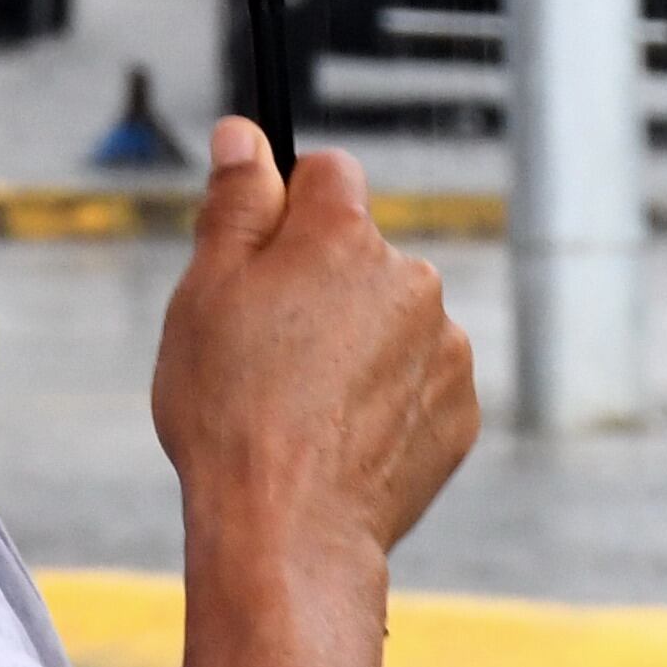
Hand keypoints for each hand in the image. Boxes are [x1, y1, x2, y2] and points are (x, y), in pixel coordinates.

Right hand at [154, 119, 478, 562]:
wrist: (287, 533)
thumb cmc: (231, 412)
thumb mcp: (205, 294)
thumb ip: (235, 203)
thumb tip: (244, 133)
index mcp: (345, 236)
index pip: (328, 174)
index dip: (289, 209)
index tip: (262, 258)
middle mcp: (412, 277)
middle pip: (362, 254)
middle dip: (323, 285)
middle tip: (269, 352)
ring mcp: (445, 347)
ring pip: (393, 320)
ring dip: (359, 345)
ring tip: (304, 409)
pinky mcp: (461, 410)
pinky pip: (420, 381)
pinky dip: (387, 401)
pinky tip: (341, 441)